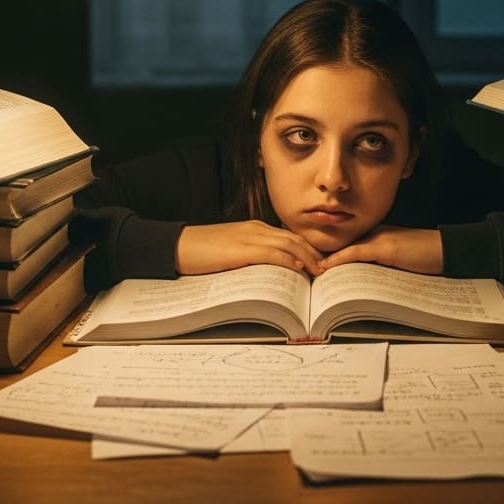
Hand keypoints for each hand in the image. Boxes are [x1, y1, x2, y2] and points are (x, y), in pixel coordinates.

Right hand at [176, 220, 326, 275]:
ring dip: (307, 258)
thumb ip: (252, 258)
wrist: (176, 246)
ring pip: (288, 244)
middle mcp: (256, 229)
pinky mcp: (240, 249)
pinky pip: (271, 253)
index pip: (289, 237)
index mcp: (254, 229)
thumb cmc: (201, 252)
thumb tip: (271, 274)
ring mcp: (248, 237)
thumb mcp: (232, 252)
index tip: (319, 263)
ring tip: (319, 272)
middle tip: (327, 269)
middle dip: (314, 253)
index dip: (307, 249)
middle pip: (294, 239)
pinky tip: (298, 268)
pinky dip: (288, 260)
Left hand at [316, 226, 443, 274]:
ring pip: (343, 249)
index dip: (324, 255)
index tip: (306, 265)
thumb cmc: (423, 258)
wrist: (446, 250)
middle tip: (299, 269)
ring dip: (324, 261)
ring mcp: (378, 240)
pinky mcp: (385, 248)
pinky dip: (339, 261)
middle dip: (318, 257)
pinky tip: (325, 269)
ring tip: (306, 273)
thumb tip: (356, 284)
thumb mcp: (395, 264)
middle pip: (338, 246)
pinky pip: (356, 253)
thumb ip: (376, 268)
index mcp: (373, 238)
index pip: (343, 246)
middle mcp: (372, 235)